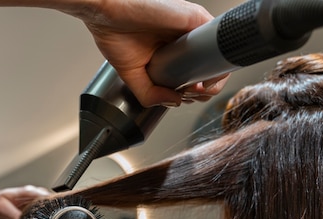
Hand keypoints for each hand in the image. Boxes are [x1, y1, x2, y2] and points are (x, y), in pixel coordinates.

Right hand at [67, 0, 227, 106]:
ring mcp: (190, 30)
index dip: (193, 92)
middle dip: (204, 90)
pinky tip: (204, 75)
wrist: (105, 12)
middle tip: (189, 95)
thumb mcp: (131, 74)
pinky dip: (216, 61)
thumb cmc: (114, 33)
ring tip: (194, 88)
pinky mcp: (195, 19)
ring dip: (212, 79)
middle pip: (208, 69)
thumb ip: (149, 93)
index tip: (183, 98)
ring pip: (216, 57)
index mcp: (169, 52)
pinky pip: (217, 40)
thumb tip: (173, 103)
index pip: (192, 75)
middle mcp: (182, 40)